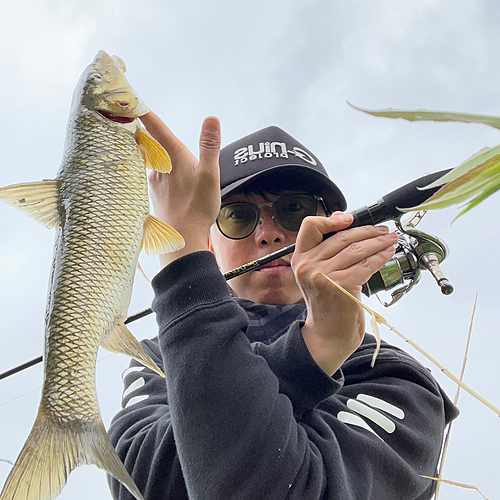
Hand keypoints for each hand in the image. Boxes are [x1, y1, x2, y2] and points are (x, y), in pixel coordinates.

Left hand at [140, 112, 221, 266]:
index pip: (156, 128)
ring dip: (146, 146)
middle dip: (141, 126)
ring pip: (147, 157)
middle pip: (146, 140)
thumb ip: (209, 146)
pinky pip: (150, 172)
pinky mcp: (154, 193)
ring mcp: (154, 180)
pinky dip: (151, 165)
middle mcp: (159, 167)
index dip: (145, 111)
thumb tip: (211, 119)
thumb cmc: (198, 207)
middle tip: (130, 111)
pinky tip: (156, 168)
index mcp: (174, 157)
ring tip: (140, 136)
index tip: (132, 97)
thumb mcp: (210, 175)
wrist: (182, 237)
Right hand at [291, 213, 397, 374]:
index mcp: (300, 259)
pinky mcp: (341, 286)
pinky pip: (366, 264)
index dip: (332, 219)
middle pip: (342, 236)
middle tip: (383, 230)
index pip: (310, 226)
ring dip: (379, 242)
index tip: (350, 219)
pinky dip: (381, 257)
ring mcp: (323, 276)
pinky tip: (388, 254)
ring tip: (390, 239)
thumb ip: (326, 251)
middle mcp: (308, 266)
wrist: (327, 335)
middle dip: (368, 230)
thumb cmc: (327, 305)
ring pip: (357, 249)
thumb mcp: (317, 275)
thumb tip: (342, 221)